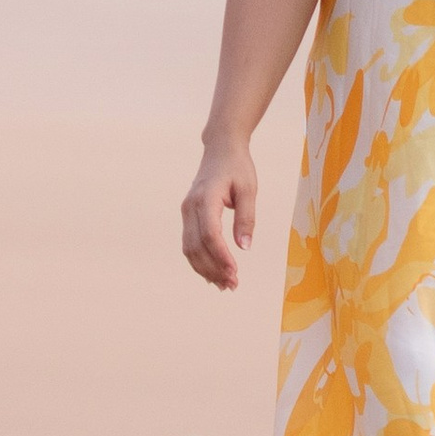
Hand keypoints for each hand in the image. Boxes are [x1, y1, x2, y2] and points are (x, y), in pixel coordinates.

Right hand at [182, 137, 257, 288]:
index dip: (221, 256)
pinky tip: (214, 274)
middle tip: (233, 285)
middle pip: (197, 246)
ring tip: (225, 285)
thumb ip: (247, 219)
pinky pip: (189, 244)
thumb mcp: (249, 190)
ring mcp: (186, 212)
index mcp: (206, 198)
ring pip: (190, 248)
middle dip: (214, 269)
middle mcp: (190, 206)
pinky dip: (200, 261)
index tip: (234, 272)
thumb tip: (244, 248)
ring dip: (205, 269)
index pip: (210, 234)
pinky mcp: (188, 216)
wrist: (220, 150)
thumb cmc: (237, 168)